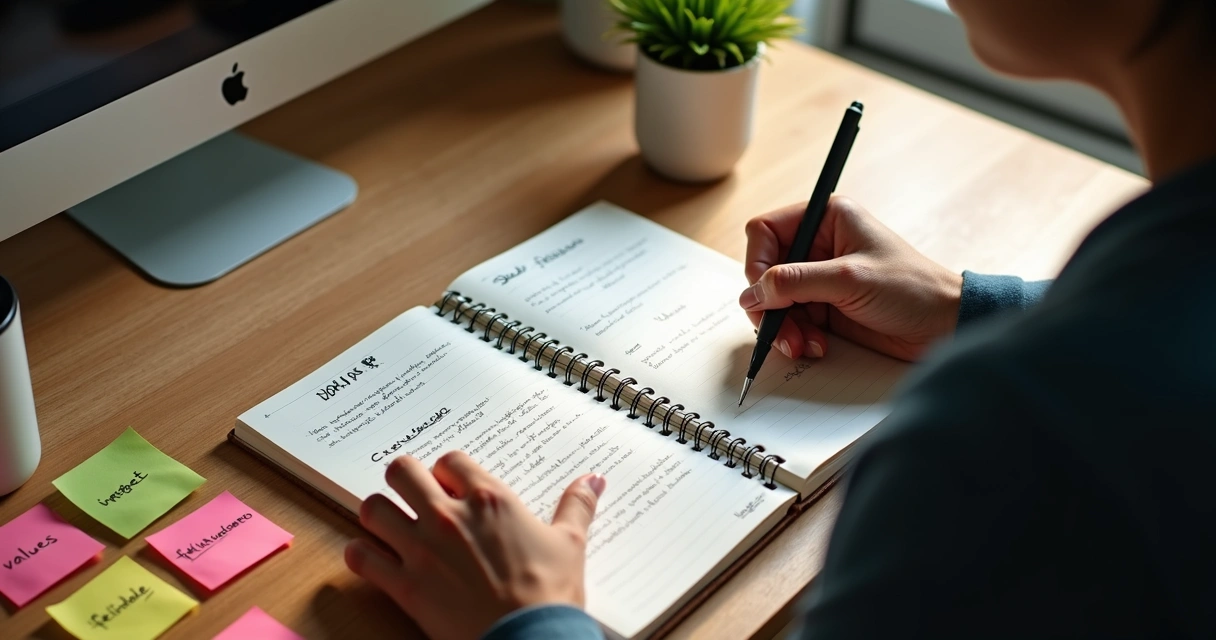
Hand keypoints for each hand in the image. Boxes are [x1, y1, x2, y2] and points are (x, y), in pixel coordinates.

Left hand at [344, 452, 605, 639]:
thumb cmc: (550, 595)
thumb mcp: (570, 543)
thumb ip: (577, 505)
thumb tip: (593, 479)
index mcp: (489, 500)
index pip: (451, 460)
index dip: (448, 470)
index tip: (453, 485)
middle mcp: (449, 516)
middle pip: (402, 471)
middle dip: (405, 480)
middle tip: (414, 495)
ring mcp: (422, 550)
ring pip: (373, 508)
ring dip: (379, 514)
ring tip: (390, 524)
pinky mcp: (405, 585)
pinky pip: (361, 557)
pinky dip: (360, 555)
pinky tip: (372, 559)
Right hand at [739, 196, 962, 361]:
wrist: (945, 326)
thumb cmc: (912, 289)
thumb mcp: (849, 280)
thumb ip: (795, 283)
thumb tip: (751, 294)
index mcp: (826, 218)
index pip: (765, 231)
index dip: (757, 263)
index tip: (762, 294)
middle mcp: (818, 245)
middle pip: (765, 271)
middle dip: (770, 305)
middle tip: (778, 331)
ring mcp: (820, 278)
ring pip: (774, 301)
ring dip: (783, 327)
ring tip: (802, 346)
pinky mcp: (825, 307)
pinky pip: (791, 321)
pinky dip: (796, 337)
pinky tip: (815, 347)